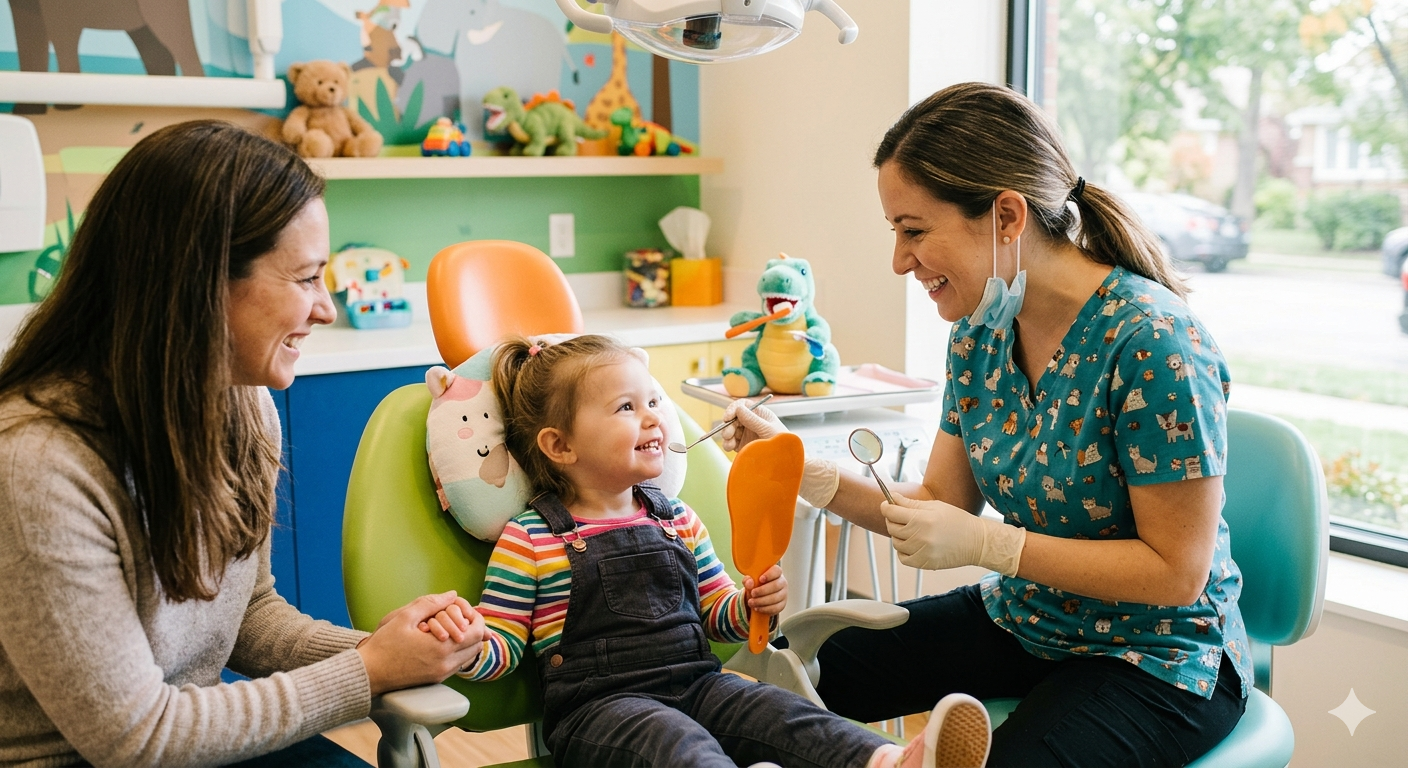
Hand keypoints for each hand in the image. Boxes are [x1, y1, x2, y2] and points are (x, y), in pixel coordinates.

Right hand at [357, 591, 484, 695]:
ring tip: (453, 628)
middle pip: (476, 646)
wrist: (369, 673)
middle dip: (474, 630)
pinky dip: (457, 652)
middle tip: (463, 618)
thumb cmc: (384, 644)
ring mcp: (441, 674)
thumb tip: (452, 595)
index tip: (469, 611)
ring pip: (468, 656)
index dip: (477, 619)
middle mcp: (446, 664)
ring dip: (466, 642)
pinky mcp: (436, 680)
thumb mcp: (405, 617)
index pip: (476, 633)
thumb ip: (431, 603)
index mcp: (441, 647)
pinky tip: (444, 641)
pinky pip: (456, 664)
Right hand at [719, 399, 786, 452]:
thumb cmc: (782, 442)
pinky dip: (728, 444)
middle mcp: (751, 422)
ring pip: (730, 430)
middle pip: (734, 418)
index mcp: (759, 414)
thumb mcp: (768, 429)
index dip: (733, 409)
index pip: (743, 406)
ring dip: (726, 436)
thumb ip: (753, 420)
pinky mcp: (742, 445)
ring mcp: (746, 434)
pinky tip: (730, 447)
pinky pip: (731, 442)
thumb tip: (738, 409)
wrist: (783, 461)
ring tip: (729, 445)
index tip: (728, 417)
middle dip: (728, 425)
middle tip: (727, 435)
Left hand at [743, 564, 787, 616]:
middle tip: (752, 593)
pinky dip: (765, 609)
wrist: (759, 596)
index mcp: (776, 573)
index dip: (769, 575)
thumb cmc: (756, 584)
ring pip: (775, 598)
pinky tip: (757, 608)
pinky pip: (775, 608)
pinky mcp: (782, 604)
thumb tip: (749, 583)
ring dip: (762, 601)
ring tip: (751, 602)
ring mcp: (783, 594)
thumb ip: (748, 580)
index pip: (776, 571)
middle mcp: (782, 582)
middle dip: (763, 590)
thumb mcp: (750, 581)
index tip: (760, 579)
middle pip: (776, 585)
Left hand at [880, 494, 1025, 576]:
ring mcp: (921, 552)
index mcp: (922, 519)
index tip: (886, 505)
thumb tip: (891, 497)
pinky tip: (913, 544)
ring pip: (896, 542)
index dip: (886, 506)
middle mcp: (920, 536)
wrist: (976, 541)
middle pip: (891, 527)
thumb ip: (910, 504)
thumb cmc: (956, 520)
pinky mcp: (924, 563)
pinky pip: (903, 557)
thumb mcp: (935, 506)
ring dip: (898, 535)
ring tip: (912, 530)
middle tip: (901, 516)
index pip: (891, 512)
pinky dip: (904, 550)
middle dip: (892, 519)